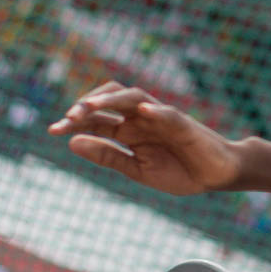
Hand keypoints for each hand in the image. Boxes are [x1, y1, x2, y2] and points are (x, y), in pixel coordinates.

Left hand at [47, 81, 239, 194]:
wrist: (217, 175)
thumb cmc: (180, 171)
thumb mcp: (136, 169)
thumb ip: (106, 155)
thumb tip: (71, 142)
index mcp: (128, 130)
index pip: (97, 118)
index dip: (74, 121)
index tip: (52, 130)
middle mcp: (141, 118)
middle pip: (109, 99)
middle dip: (87, 105)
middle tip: (68, 117)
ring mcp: (161, 117)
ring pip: (133, 96)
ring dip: (111, 99)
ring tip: (91, 107)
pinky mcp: (183, 123)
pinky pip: (167, 113)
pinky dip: (155, 110)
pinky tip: (141, 111)